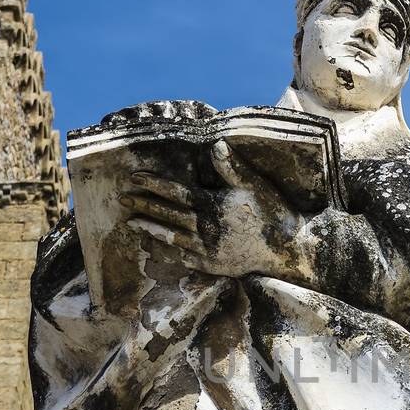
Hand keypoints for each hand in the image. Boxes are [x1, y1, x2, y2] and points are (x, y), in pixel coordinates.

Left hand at [120, 141, 304, 279]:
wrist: (286, 249)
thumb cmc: (272, 213)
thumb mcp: (254, 185)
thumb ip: (232, 167)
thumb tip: (214, 145)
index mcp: (213, 205)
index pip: (176, 192)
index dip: (154, 184)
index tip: (135, 177)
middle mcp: (205, 227)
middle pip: (167, 214)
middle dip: (143, 205)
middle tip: (123, 198)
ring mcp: (206, 248)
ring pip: (170, 237)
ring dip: (149, 229)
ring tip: (131, 223)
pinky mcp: (211, 265)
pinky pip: (182, 257)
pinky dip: (165, 251)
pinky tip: (153, 247)